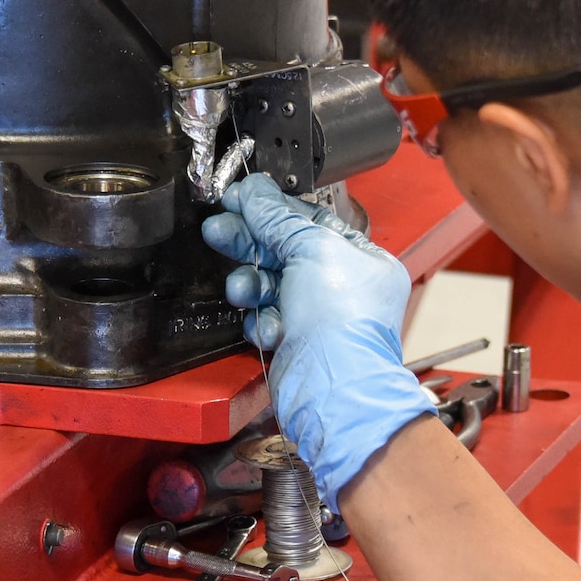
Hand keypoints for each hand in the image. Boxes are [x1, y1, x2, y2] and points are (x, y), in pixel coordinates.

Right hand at [201, 174, 432, 507]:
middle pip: (286, 251)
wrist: (331, 390)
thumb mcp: (312, 249)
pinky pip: (266, 319)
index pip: (312, 220)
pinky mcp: (295, 343)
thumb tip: (254, 190)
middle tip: (217, 230)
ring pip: (270, 286)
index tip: (239, 198)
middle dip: (250, 242)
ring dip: (251, 285)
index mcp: (362, 259)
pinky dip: (261, 322)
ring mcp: (319, 318)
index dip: (272, 208)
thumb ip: (278, 218)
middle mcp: (344, 288)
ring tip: (243, 290)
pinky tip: (267, 328)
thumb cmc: (342, 324)